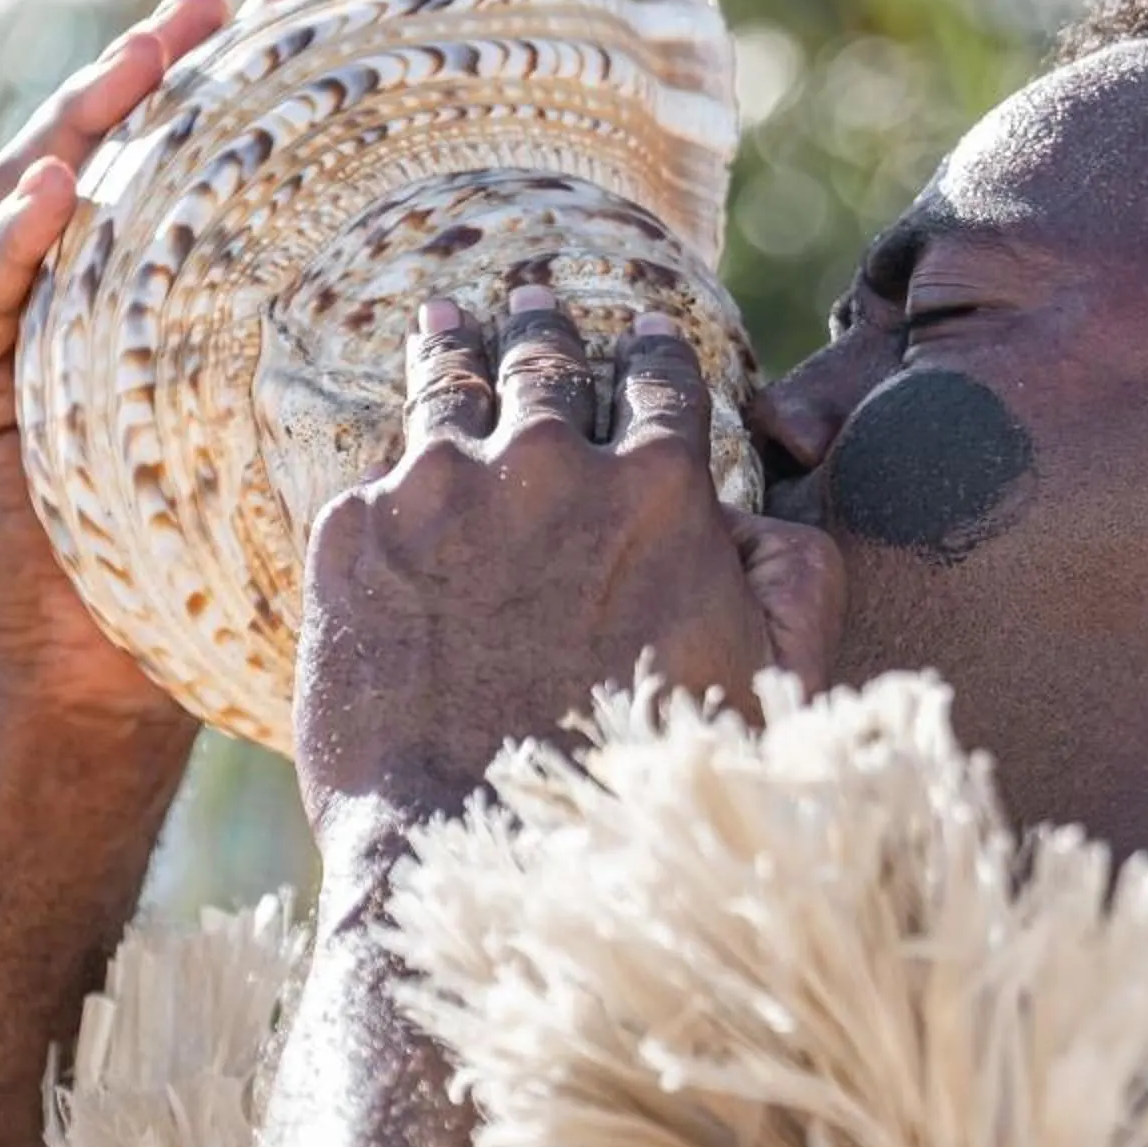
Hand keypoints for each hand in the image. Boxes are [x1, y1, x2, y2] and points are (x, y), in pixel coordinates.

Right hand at [0, 0, 283, 738]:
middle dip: (150, 71)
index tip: (291, 8)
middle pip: (105, 159)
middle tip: (211, 2)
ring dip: (76, 124)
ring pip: (28, 206)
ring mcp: (8, 349)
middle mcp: (73, 307)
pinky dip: (6, 247)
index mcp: (150, 305)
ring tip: (135, 60)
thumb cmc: (218, 575)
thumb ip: (349, 370)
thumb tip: (507, 318)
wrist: (112, 687)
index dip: (226, 86)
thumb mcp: (299, 452)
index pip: (185, 169)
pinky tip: (51, 196)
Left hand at [292, 288, 843, 831]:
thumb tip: (764, 512)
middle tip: (533, 296)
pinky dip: (389, 466)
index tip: (646, 339)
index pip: (663, 384)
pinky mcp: (351, 533)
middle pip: (546, 366)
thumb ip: (796, 577)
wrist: (479, 850)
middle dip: (545, 328)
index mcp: (660, 490)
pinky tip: (384, 455)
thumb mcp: (773, 680)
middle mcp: (550, 465)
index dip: (656, 356)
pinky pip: (373, 472)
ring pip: (445, 388)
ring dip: (451, 346)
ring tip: (443, 320)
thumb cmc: (643, 781)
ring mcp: (440, 490)